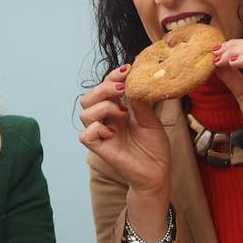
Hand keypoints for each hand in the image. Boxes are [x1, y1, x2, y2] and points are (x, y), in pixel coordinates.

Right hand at [78, 64, 170, 196]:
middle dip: (104, 88)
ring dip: (103, 107)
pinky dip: (98, 129)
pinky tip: (114, 132)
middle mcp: (106, 120)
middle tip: (122, 90)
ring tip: (123, 114)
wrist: (157, 172)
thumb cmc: (154, 148)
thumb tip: (135, 80)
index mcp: (117, 109)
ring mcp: (101, 134)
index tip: (127, 70)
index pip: (105, 87)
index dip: (112, 76)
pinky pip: (86, 135)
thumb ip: (140, 102)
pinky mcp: (100, 148)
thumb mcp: (151, 120)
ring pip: (85, 113)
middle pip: (89, 97)